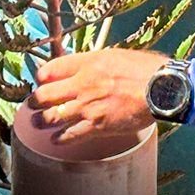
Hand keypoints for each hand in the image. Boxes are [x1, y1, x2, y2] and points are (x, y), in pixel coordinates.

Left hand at [30, 48, 168, 142]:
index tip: (41, 81)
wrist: (162, 88)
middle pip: (43, 95)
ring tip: (38, 122)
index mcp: (87, 63)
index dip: (41, 77)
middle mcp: (82, 84)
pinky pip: (69, 135)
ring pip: (51, 117)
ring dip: (41, 121)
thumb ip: (93, 62)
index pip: (50, 70)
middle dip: (35, 101)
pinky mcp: (97, 126)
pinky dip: (59, 138)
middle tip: (33, 103)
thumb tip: (81, 66)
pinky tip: (56, 139)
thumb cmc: (144, 70)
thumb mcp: (114, 56)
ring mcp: (88, 107)